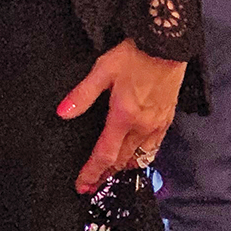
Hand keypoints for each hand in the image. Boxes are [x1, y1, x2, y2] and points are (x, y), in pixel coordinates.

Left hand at [57, 39, 185, 195]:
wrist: (167, 44)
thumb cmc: (133, 55)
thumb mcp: (102, 70)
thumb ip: (83, 95)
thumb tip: (62, 113)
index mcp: (123, 117)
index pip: (105, 154)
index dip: (92, 172)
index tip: (82, 186)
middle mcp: (142, 126)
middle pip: (122, 161)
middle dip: (106, 175)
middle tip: (93, 186)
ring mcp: (158, 125)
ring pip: (140, 157)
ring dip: (125, 168)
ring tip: (112, 175)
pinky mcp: (168, 119)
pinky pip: (154, 147)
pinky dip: (142, 157)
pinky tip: (136, 155)